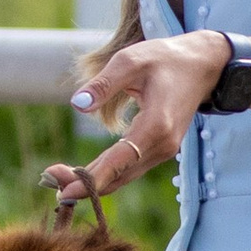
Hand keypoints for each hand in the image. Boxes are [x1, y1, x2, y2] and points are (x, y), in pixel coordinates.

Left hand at [43, 31, 231, 204]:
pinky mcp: (159, 151)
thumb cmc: (166, 59)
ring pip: (122, 176)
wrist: (203, 66)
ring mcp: (163, 152)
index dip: (91, 178)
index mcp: (156, 125)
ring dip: (91, 180)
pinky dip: (104, 173)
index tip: (65, 192)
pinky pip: (128, 169)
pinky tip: (81, 172)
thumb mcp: (132, 60)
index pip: (119, 160)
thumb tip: (77, 105)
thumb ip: (104, 83)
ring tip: (56, 176)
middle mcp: (162, 146)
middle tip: (48, 178)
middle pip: (118, 175)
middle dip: (82, 181)